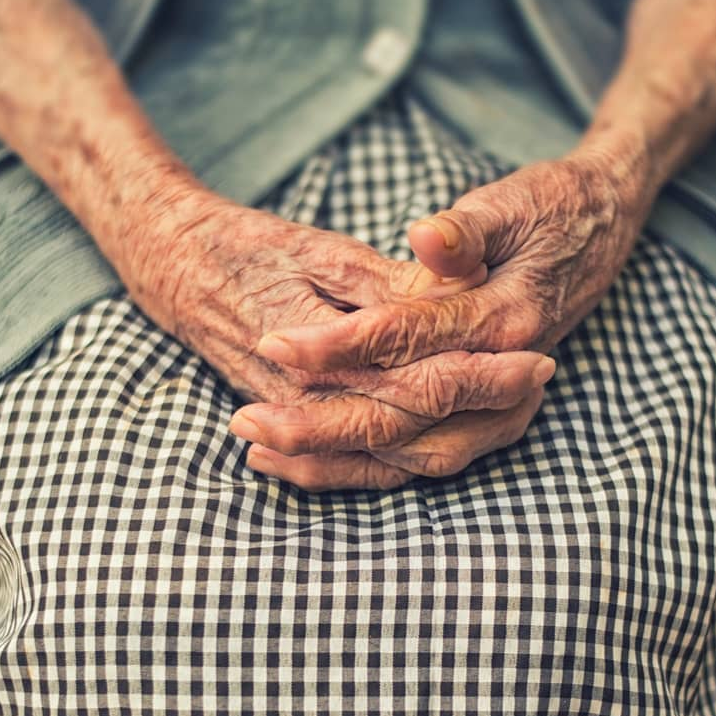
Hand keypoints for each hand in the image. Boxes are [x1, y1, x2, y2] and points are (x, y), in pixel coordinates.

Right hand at [117, 184, 555, 488]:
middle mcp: (307, 398)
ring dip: (453, 441)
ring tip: (512, 418)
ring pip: (387, 456)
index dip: (481, 376)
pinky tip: (442, 452)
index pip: (414, 381)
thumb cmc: (246, 249)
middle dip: (484, 411)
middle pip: (410, 426)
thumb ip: (384, 287)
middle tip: (541, 389)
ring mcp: (298, 417)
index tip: (537, 362)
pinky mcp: (294, 420)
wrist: (174, 269)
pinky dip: (407, 463)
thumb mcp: (318, 251)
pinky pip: (352, 466)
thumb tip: (454, 300)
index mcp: (316, 349)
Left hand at [244, 148, 653, 487]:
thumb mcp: (510, 205)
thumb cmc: (550, 211)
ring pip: (410, 452)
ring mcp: (500, 405)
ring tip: (263, 451)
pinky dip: (369, 464)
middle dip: (321, 422)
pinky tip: (314, 461)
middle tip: (247, 421)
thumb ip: (466, 231)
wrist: (599, 233)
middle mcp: (504, 376)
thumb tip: (428, 238)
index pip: (407, 340)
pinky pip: (424, 456)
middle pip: (403, 414)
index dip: (338, 344)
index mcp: (505, 319)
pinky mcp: (487, 416)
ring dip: (337, 457)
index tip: (275, 342)